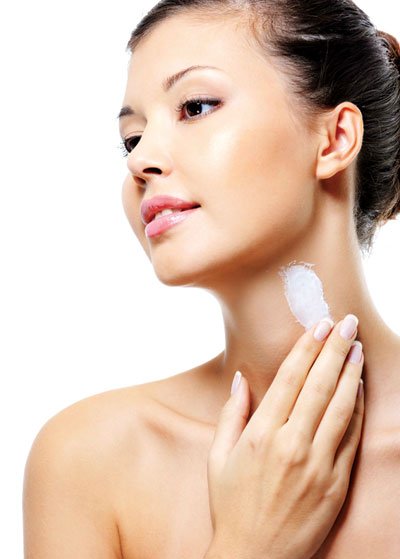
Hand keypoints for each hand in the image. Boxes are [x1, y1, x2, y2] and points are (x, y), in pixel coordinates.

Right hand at [205, 315, 363, 558]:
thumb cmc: (230, 505)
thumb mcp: (217, 458)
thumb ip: (231, 414)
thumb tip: (241, 379)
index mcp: (261, 435)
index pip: (289, 379)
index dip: (307, 348)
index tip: (319, 325)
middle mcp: (292, 445)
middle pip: (320, 385)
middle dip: (335, 348)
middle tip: (347, 322)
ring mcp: (318, 465)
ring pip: (341, 407)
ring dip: (351, 373)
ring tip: (358, 347)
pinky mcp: (336, 484)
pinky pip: (350, 438)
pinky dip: (357, 408)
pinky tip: (359, 388)